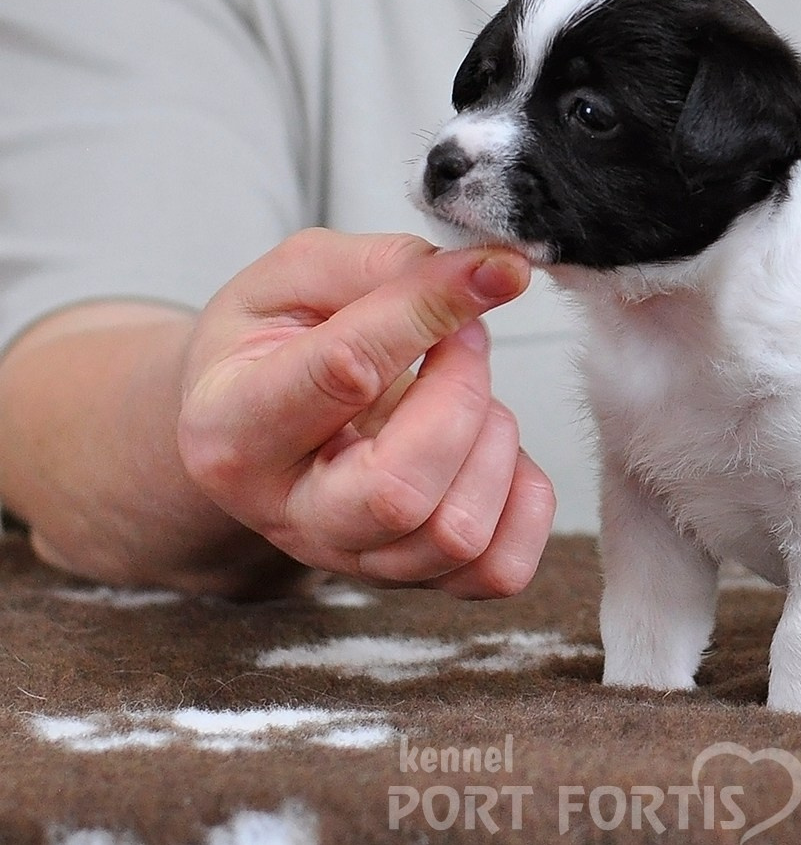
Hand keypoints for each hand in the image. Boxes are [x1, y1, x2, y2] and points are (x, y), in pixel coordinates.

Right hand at [177, 229, 555, 598]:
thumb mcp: (302, 276)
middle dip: (461, 397)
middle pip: (400, 492)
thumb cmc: (277, 337)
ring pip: (455, 533)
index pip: (345, 372)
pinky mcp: (415, 578)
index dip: (431, 310)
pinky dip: (524, 503)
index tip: (488, 272)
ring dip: (493, 445)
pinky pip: (498, 571)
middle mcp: (286, 514)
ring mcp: (353, 558)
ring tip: (468, 397)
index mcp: (233, 429)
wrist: (258, 414)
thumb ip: (389, 266)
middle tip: (463, 342)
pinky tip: (494, 452)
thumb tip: (496, 271)